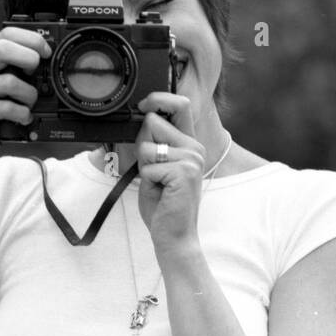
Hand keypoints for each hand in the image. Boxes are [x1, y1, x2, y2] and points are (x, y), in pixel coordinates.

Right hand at [0, 26, 50, 165]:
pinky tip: (24, 116)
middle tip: (33, 70)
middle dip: (27, 57)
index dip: (30, 39)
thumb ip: (9, 62)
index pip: (6, 34)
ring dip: (29, 93)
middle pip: (3, 48)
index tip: (45, 50)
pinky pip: (6, 108)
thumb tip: (42, 57)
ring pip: (9, 82)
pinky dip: (22, 113)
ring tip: (30, 100)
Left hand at [135, 91, 205, 255]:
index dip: (159, 98)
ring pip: (147, 145)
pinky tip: (161, 193)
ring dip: (144, 166)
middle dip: (143, 145)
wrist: (175, 236)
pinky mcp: (183, 171)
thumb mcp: (155, 168)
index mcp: (189, 145)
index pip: (180, 105)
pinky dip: (147, 181)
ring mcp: (191, 158)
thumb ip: (152, 144)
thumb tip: (142, 120)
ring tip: (158, 184)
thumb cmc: (164, 206)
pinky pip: (148, 166)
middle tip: (153, 172)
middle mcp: (194, 148)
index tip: (143, 104)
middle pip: (153, 122)